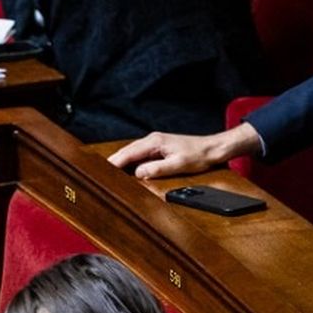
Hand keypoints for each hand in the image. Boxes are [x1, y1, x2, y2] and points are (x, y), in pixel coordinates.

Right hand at [106, 123, 260, 178]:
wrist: (213, 148)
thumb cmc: (199, 155)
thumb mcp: (178, 165)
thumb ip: (157, 169)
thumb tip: (139, 173)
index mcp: (155, 142)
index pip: (129, 153)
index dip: (115, 162)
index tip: (102, 170)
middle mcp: (152, 140)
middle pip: (126, 151)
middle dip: (113, 161)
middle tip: (98, 172)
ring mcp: (155, 143)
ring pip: (131, 152)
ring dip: (120, 160)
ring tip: (108, 171)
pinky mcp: (158, 148)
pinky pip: (139, 154)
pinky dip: (129, 160)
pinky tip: (126, 167)